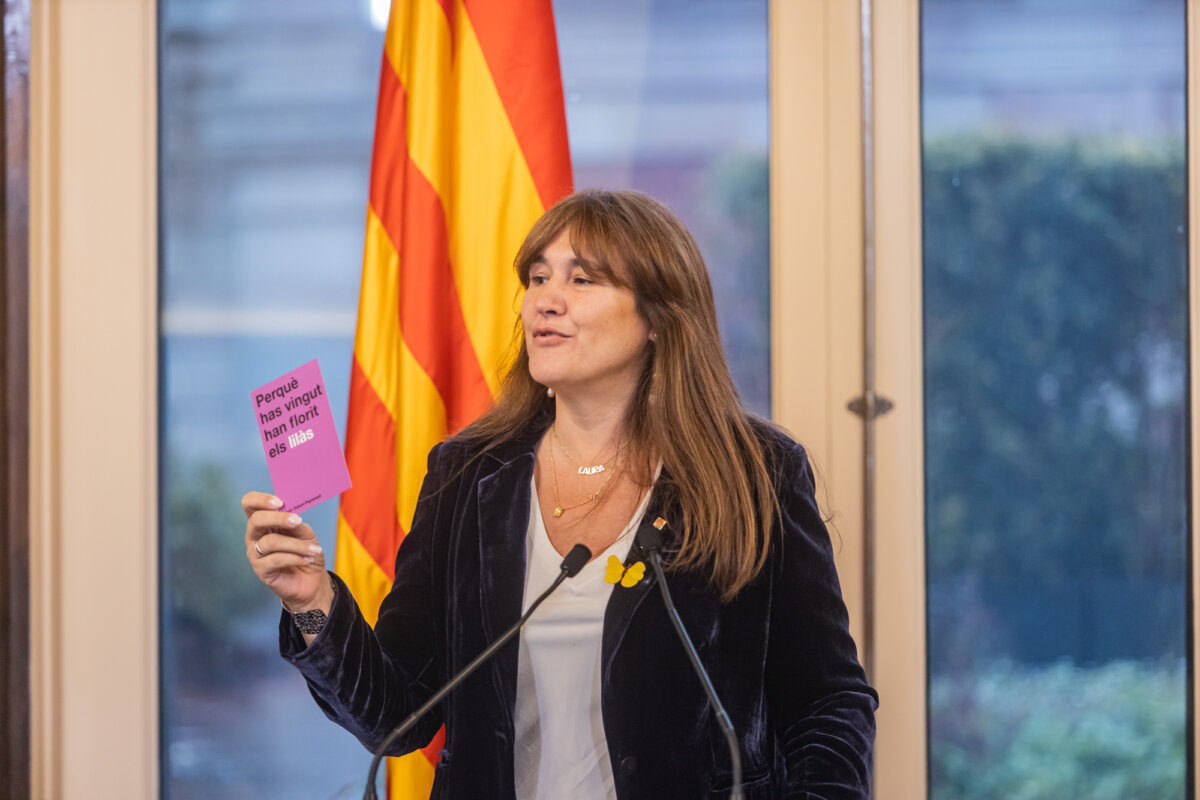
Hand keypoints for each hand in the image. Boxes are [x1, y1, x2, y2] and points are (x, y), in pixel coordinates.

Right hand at [242, 492, 332, 613]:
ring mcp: (255, 553)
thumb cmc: (306, 552)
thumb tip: (293, 515)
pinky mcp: (261, 570)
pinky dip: (295, 558)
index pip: (249, 504)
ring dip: (296, 544)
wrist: (312, 579)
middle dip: (277, 518)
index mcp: (264, 522)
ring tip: (313, 549)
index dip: (260, 500)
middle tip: (297, 520)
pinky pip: (276, 560)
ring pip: (270, 542)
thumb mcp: (306, 533)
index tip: (279, 502)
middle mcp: (255, 536)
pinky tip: (307, 559)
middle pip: (256, 520)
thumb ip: (296, 523)